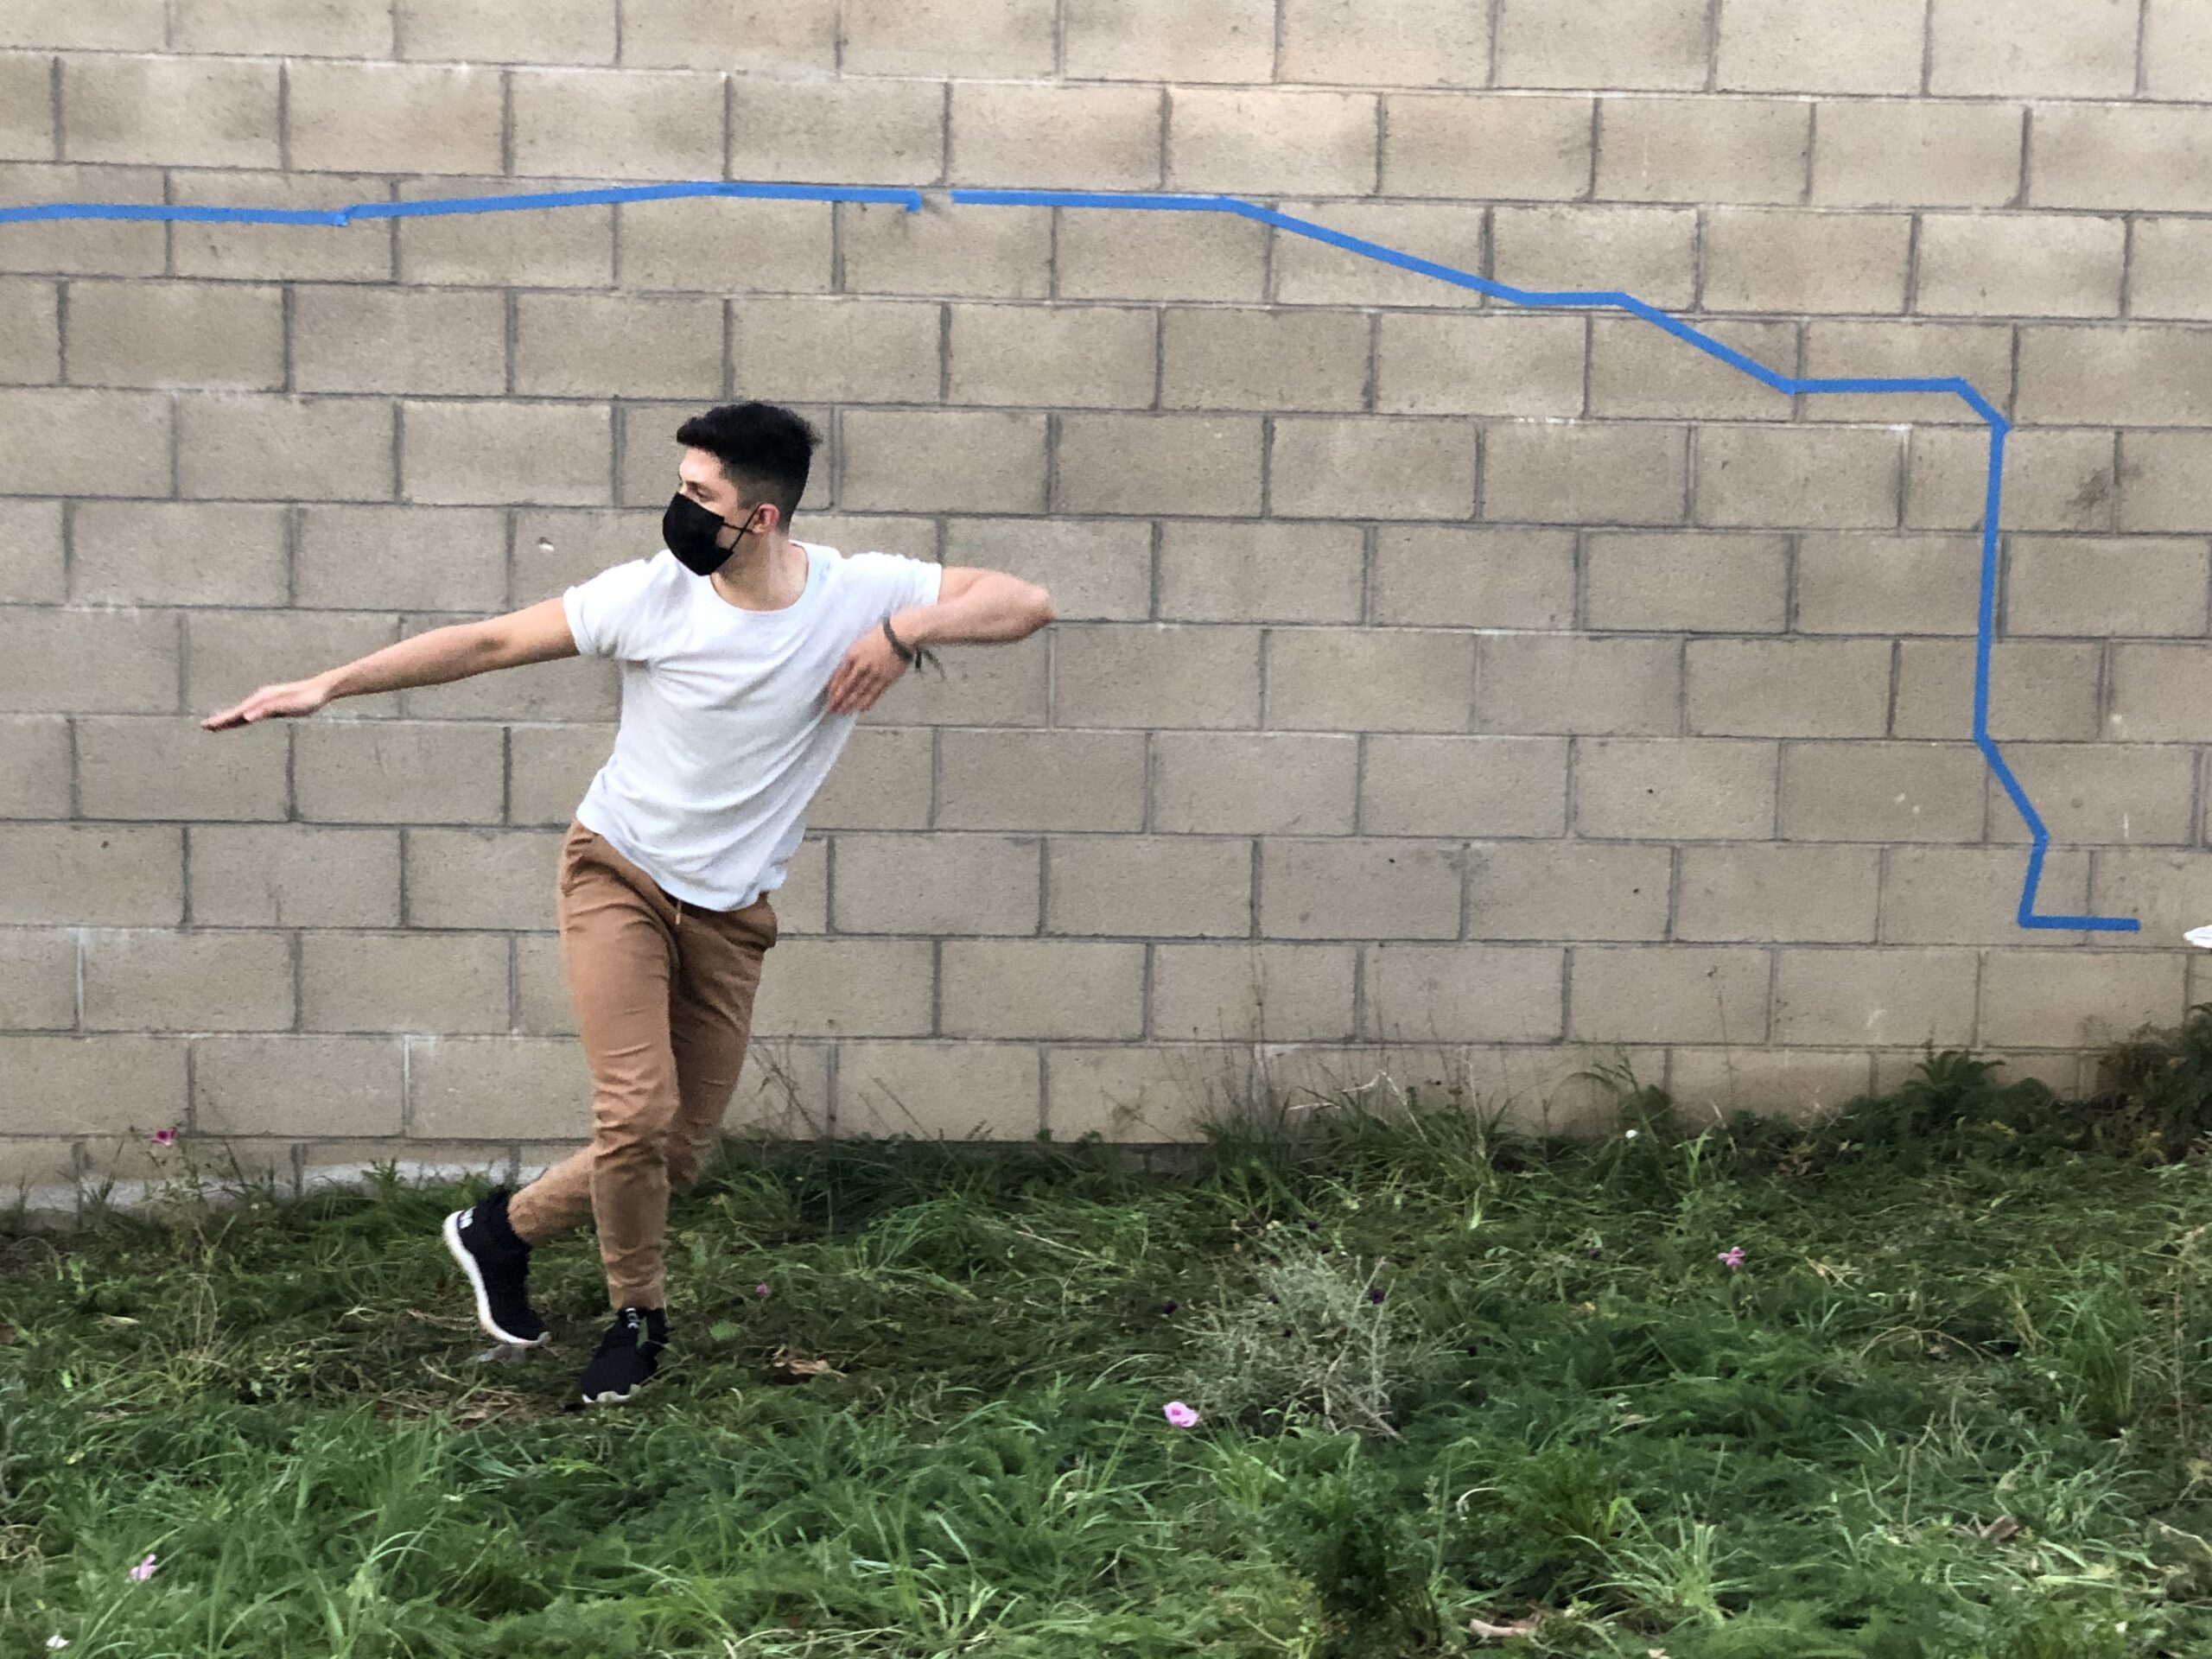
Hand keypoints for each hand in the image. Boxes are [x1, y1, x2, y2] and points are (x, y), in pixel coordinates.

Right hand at [201, 676, 331, 730]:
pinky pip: (253, 713)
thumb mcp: (288, 706)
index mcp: (262, 700)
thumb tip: (246, 716)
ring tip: (217, 726)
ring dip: (230, 719)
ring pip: (243, 713)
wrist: (321, 689)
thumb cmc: (307, 698)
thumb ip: (267, 710)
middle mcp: (261, 699)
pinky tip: (241, 721)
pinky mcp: (273, 706)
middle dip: (221, 719)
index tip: (207, 725)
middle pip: (237, 712)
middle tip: (204, 727)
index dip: (222, 720)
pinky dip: (243, 718)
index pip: (237, 712)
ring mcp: (266, 702)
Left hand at [824, 626, 910, 714]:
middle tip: (831, 709)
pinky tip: (860, 709)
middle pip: (847, 686)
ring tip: (843, 712)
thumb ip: (851, 657)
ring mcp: (874, 674)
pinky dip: (867, 702)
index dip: (833, 688)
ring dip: (850, 703)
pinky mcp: (886, 679)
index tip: (828, 697)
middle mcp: (861, 666)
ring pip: (859, 692)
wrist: (900, 635)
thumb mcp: (859, 643)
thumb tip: (843, 672)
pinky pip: (874, 693)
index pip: (839, 675)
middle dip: (838, 699)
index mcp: (852, 655)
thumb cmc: (879, 635)